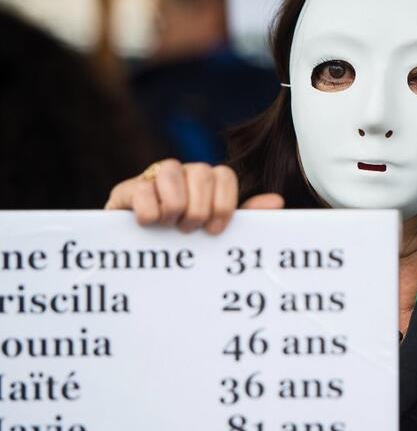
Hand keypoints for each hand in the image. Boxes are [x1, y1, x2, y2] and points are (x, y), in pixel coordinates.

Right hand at [104, 159, 283, 233]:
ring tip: (169, 227)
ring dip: (174, 208)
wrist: (138, 259)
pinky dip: (149, 212)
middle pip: (201, 171)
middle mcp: (182, 173)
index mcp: (206, 182)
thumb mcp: (216, 233)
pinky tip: (148, 225)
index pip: (224, 175)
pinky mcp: (125, 190)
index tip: (216, 229)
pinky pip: (141, 189)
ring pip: (170, 172)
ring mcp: (152, 178)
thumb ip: (246, 217)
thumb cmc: (185, 245)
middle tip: (189, 230)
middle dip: (199, 209)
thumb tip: (278, 201)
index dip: (224, 203)